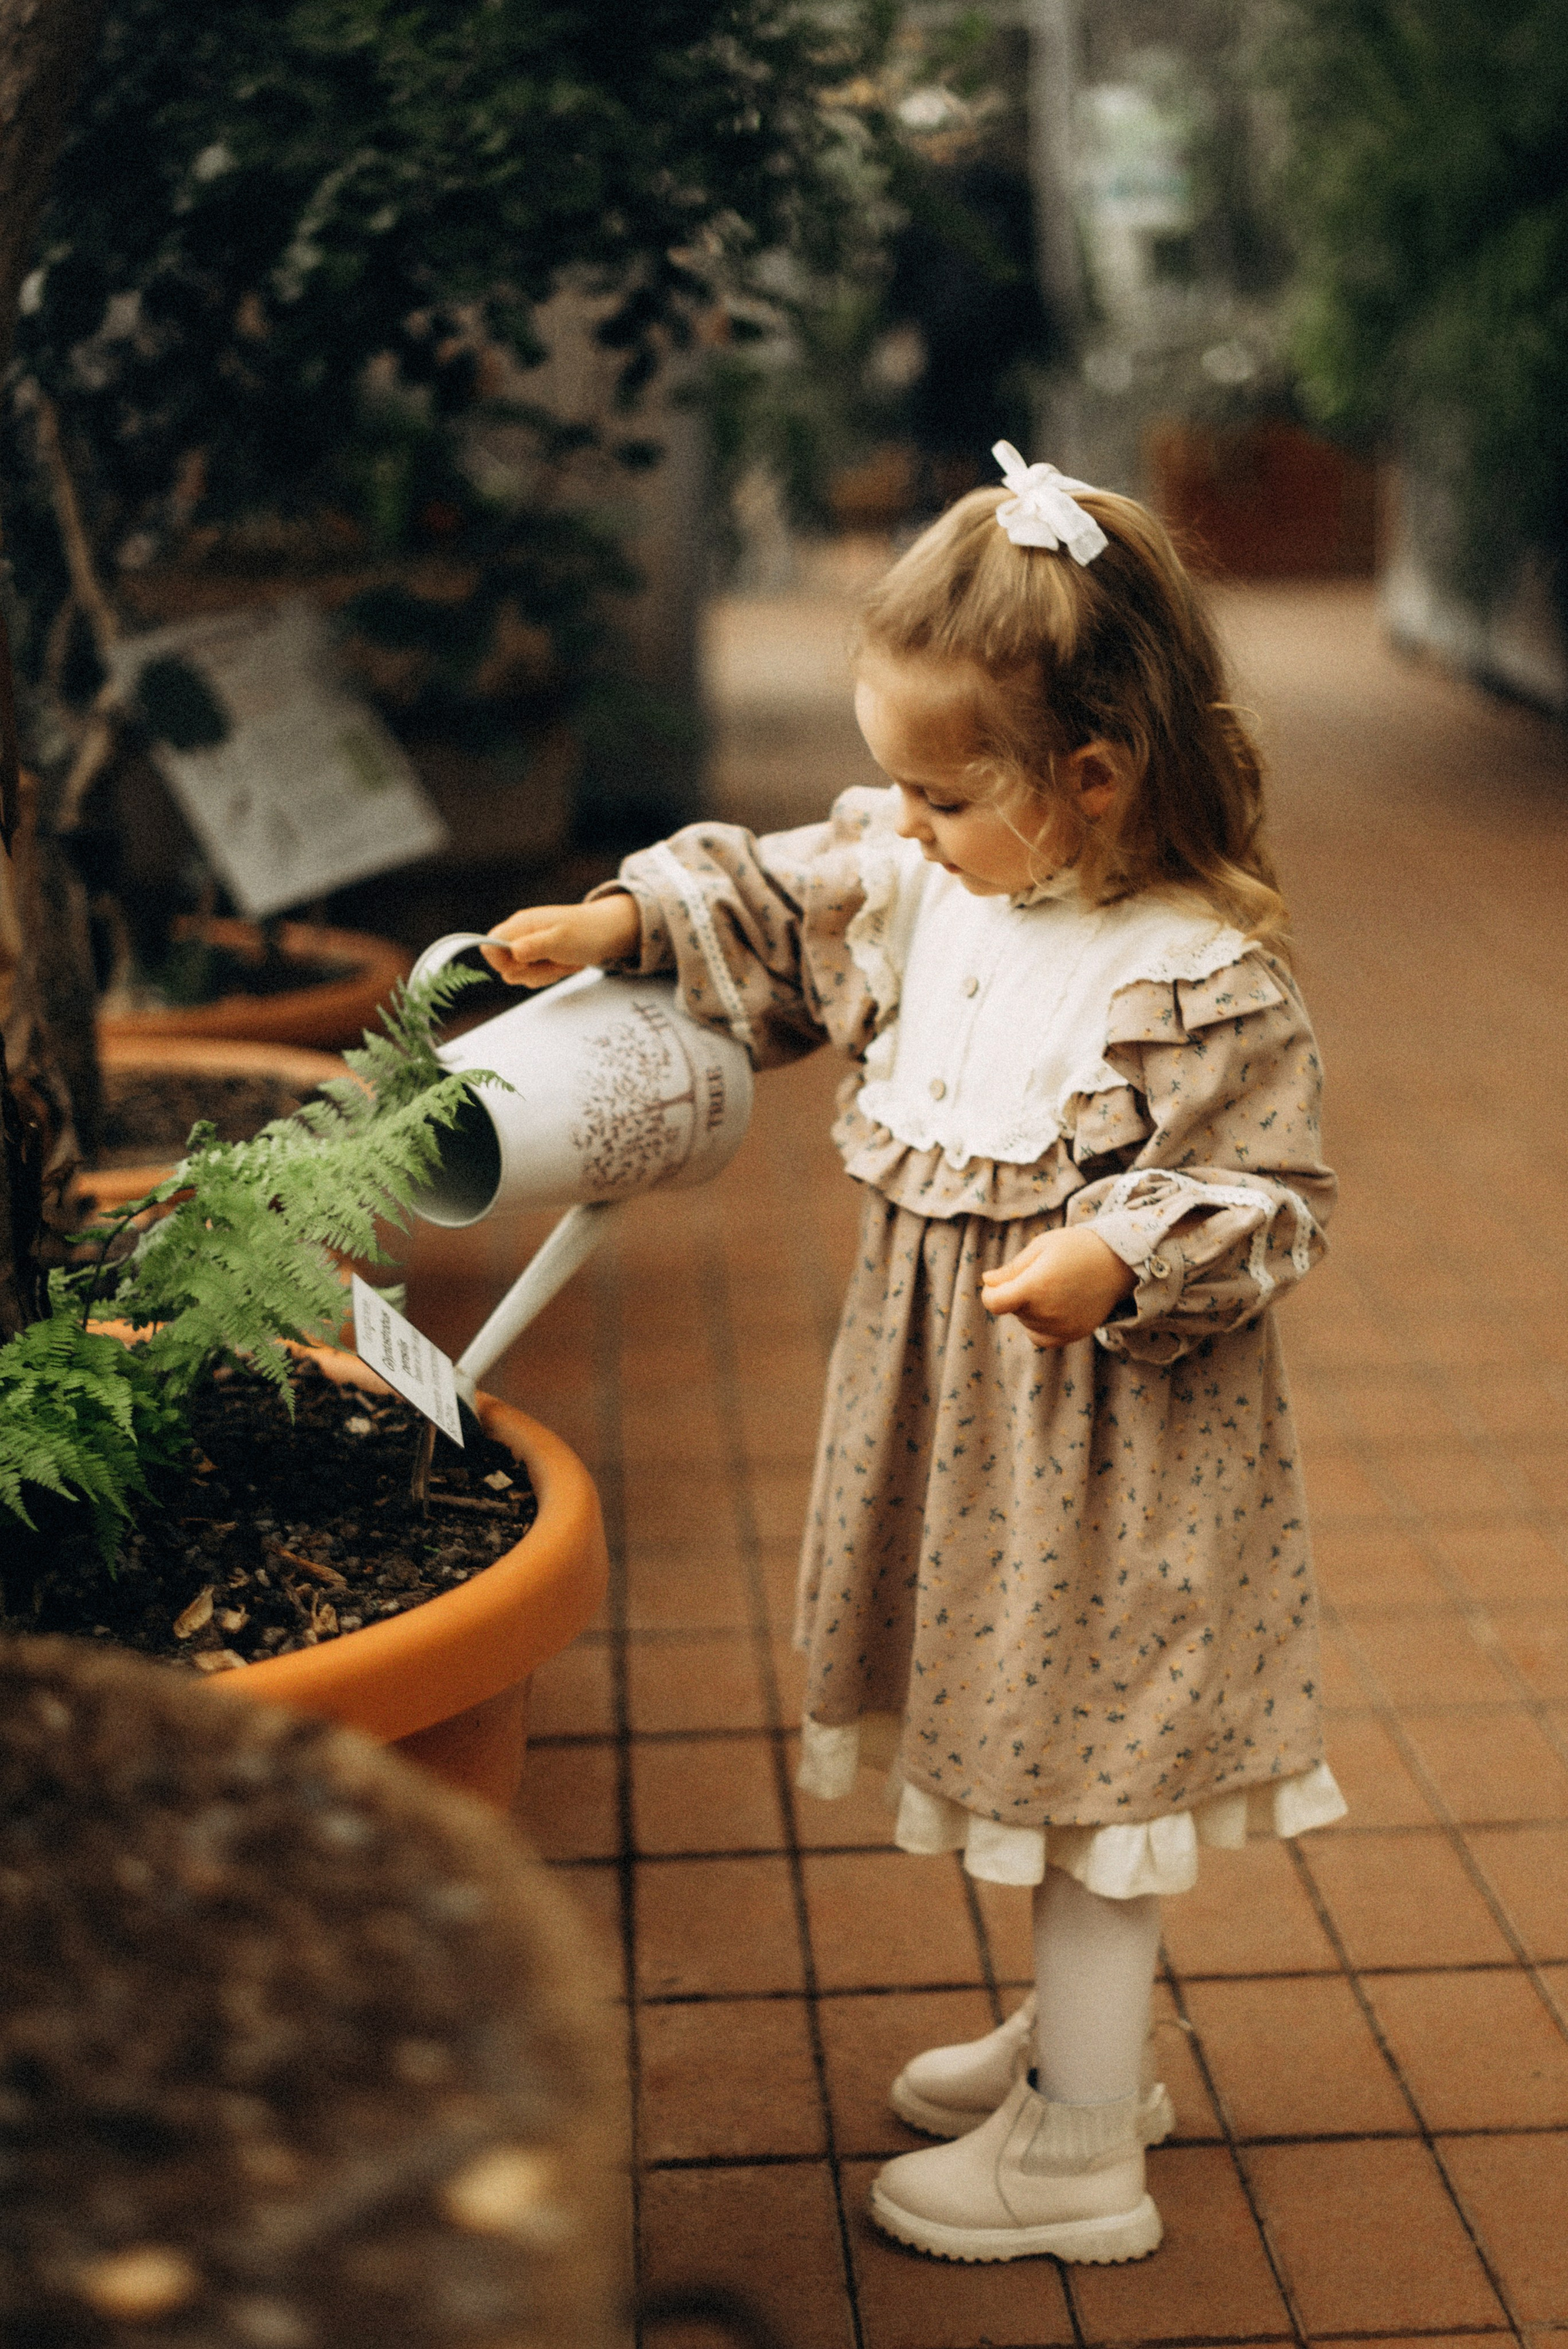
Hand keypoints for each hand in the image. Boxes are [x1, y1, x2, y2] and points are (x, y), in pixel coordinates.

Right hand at [480, 895, 641, 986]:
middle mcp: (521, 935)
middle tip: (555, 962)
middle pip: (504, 967)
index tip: (526, 964)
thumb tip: (512, 952)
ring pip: (519, 975)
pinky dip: (550, 976)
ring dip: (544, 975)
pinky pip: (533, 977)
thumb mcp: (561, 940)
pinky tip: (565, 964)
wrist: (608, 933)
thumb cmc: (586, 932)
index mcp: (521, 924)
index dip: (502, 962)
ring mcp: (529, 948)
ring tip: (564, 961)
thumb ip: (535, 946)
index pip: (489, 946)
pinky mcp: (538, 958)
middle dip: (530, 972)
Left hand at [980, 1226, 1137, 1349]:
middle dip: (1016, 1293)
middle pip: (1013, 1310)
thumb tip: (987, 1281)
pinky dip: (1039, 1326)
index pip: (993, 1303)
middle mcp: (1047, 1312)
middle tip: (1042, 1273)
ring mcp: (1061, 1327)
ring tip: (1054, 1287)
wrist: (1118, 1262)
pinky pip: (1041, 1337)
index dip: (990, 1293)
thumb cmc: (1077, 1247)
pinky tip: (1052, 1308)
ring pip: (1026, 1323)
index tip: (998, 1283)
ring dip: (1029, 1309)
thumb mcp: (1041, 1247)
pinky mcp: (1073, 1334)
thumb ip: (1012, 1268)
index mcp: (1035, 1287)